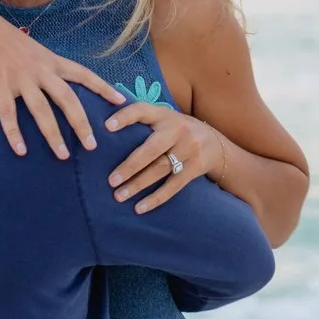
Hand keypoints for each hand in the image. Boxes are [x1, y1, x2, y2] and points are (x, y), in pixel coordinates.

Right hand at [0, 0, 123, 158]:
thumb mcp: (29, 46)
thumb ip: (42, 63)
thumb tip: (51, 78)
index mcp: (49, 59)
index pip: (83, 74)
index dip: (102, 87)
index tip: (121, 100)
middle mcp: (39, 69)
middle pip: (67, 99)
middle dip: (81, 124)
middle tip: (92, 146)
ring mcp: (20, 78)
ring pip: (41, 111)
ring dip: (53, 135)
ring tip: (62, 156)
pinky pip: (8, 114)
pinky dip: (14, 133)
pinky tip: (21, 150)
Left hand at [104, 99, 228, 212]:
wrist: (215, 143)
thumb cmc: (177, 131)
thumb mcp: (165, 118)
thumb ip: (143, 121)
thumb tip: (103, 129)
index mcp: (164, 115)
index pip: (142, 111)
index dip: (125, 117)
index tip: (106, 127)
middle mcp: (178, 130)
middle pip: (151, 149)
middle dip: (130, 166)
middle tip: (111, 180)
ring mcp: (189, 149)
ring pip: (159, 170)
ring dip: (138, 185)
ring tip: (119, 196)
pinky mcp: (195, 168)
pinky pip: (173, 186)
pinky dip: (156, 198)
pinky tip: (140, 208)